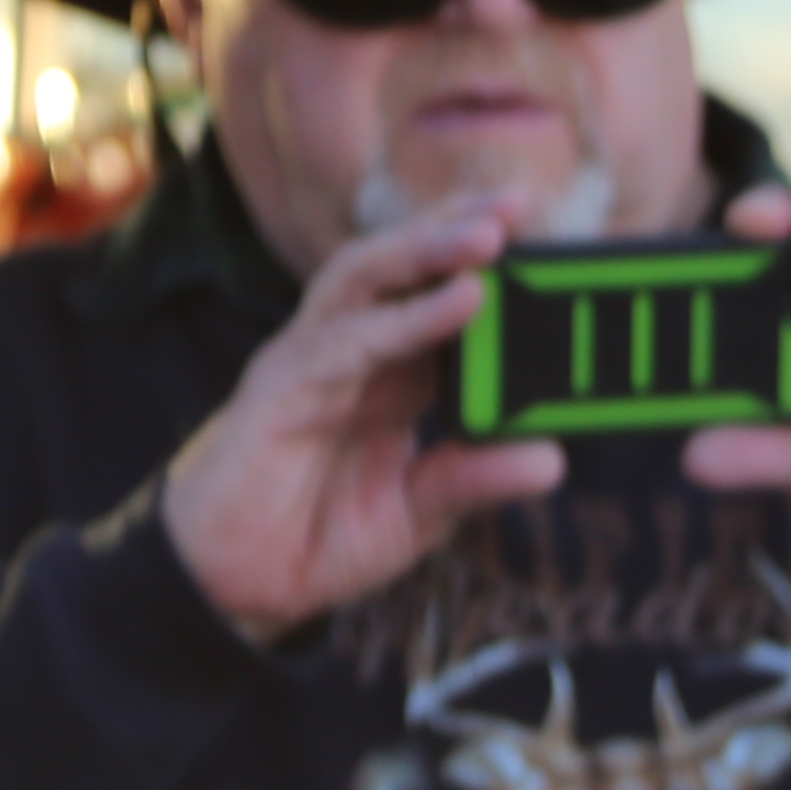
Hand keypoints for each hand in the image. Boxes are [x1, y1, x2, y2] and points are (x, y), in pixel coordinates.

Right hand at [160, 204, 562, 635]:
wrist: (236, 584)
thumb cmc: (319, 538)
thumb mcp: (420, 513)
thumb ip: (476, 479)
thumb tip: (554, 458)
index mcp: (389, 376)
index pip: (439, 303)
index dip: (488, 271)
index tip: (550, 246)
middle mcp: (351, 354)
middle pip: (402, 270)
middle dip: (456, 230)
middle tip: (520, 204)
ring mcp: (312, 362)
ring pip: (367, 280)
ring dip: (428, 250)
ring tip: (489, 235)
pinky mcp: (283, 387)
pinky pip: (349, 340)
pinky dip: (407, 318)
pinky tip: (460, 301)